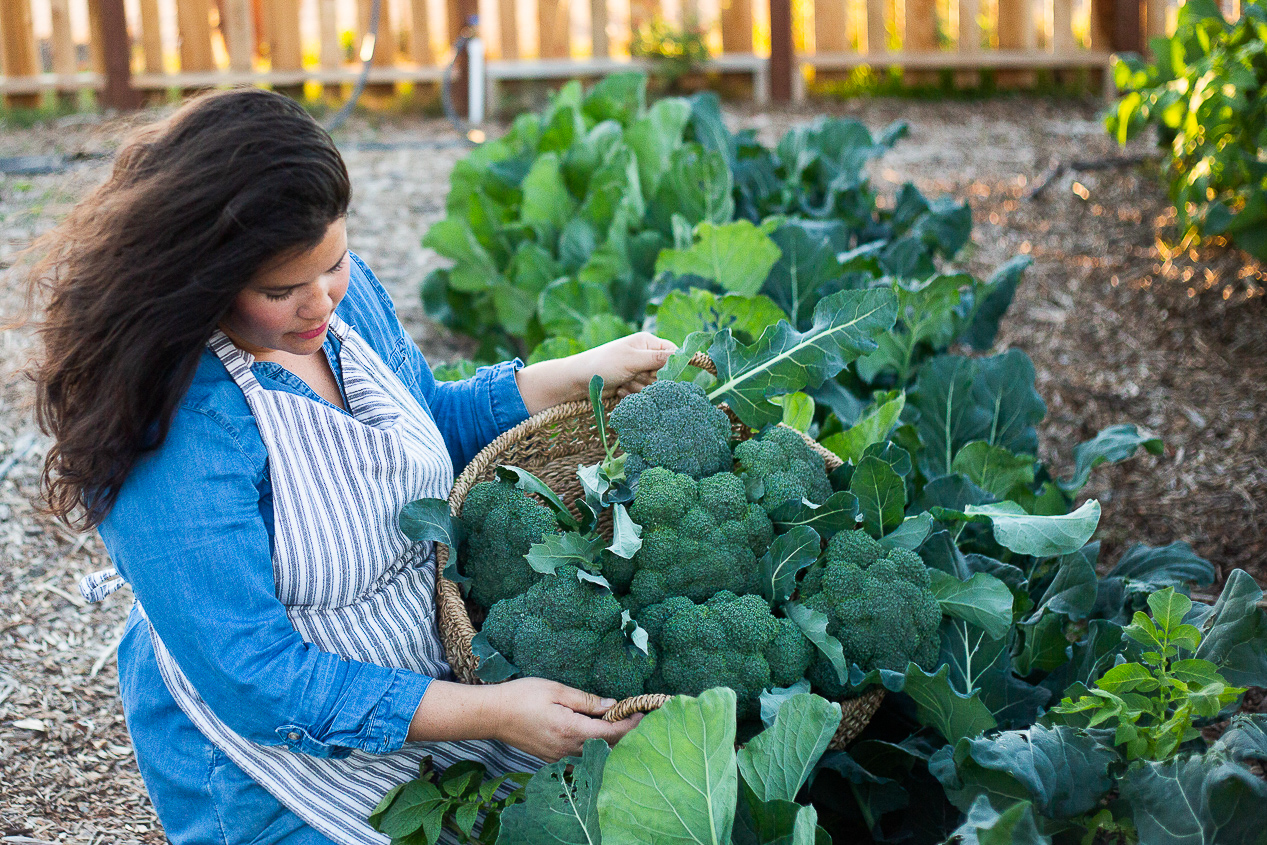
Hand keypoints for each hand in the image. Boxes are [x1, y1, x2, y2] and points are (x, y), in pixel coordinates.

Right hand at [406, 677, 642, 760]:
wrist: (492, 715)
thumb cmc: (521, 696)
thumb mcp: (556, 689)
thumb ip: (587, 700)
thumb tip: (613, 705)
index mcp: (571, 729)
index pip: (613, 733)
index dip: (633, 724)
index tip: (645, 712)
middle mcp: (568, 749)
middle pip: (608, 746)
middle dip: (627, 732)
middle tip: (640, 715)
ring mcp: (560, 756)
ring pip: (596, 752)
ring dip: (612, 739)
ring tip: (623, 721)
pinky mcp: (553, 758)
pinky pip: (582, 754)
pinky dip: (596, 744)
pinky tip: (599, 731)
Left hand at [514, 332, 676, 414]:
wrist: (578, 381)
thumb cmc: (603, 364)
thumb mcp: (631, 360)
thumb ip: (658, 358)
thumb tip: (684, 355)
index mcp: (647, 343)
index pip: (674, 353)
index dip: (672, 366)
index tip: (664, 376)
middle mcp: (645, 356)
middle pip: (665, 374)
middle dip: (649, 380)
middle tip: (633, 377)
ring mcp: (639, 372)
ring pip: (653, 387)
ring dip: (638, 389)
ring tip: (622, 383)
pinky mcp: (632, 386)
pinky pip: (642, 395)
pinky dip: (631, 395)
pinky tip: (618, 390)